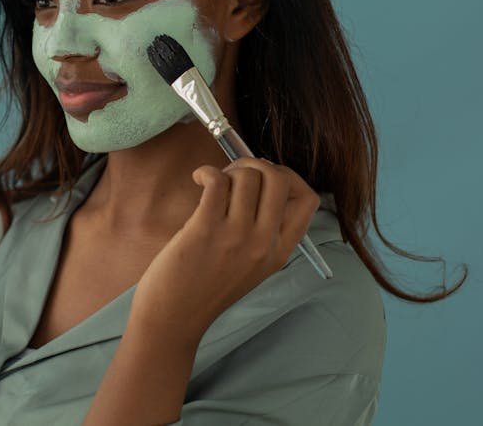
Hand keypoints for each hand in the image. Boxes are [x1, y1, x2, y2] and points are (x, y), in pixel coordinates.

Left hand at [129, 156, 320, 342]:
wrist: (174, 317)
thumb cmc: (205, 286)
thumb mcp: (251, 265)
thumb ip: (263, 232)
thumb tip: (259, 180)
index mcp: (279, 251)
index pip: (308, 200)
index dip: (288, 178)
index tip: (264, 180)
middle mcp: (264, 243)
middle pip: (280, 178)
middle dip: (256, 164)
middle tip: (234, 176)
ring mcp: (237, 237)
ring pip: (247, 176)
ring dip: (228, 171)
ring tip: (212, 184)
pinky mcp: (206, 230)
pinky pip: (217, 182)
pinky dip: (207, 172)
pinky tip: (198, 179)